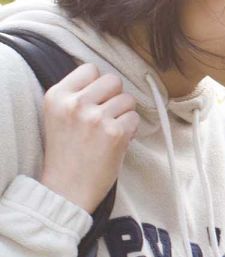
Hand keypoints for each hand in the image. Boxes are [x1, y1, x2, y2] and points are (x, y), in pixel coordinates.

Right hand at [39, 63, 138, 212]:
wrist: (66, 188)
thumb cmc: (66, 152)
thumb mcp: (59, 115)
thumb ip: (77, 94)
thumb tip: (108, 78)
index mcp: (57, 96)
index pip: (90, 69)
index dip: (97, 85)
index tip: (94, 101)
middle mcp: (75, 103)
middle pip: (113, 80)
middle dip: (114, 97)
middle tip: (104, 117)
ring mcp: (96, 117)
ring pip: (128, 99)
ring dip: (123, 115)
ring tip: (107, 132)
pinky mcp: (115, 133)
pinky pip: (135, 119)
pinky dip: (130, 130)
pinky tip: (115, 142)